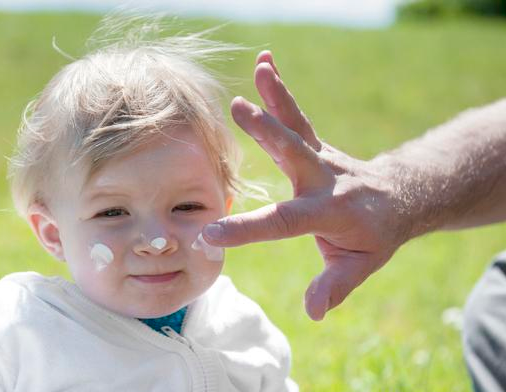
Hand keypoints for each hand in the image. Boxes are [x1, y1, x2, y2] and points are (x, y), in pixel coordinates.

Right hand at [204, 51, 412, 320]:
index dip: (247, 230)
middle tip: (241, 109)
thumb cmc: (375, 236)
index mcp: (330, 213)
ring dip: (277, 96)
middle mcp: (325, 178)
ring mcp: (322, 156)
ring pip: (297, 125)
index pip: (284, 222)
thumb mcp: (361, 267)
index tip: (209, 235)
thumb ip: (335, 286)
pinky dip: (279, 91)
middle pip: (295, 152)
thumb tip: (314, 313)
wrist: (401, 197)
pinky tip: (264, 64)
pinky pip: (296, 116)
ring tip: (260, 68)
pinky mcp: (316, 143)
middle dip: (268, 132)